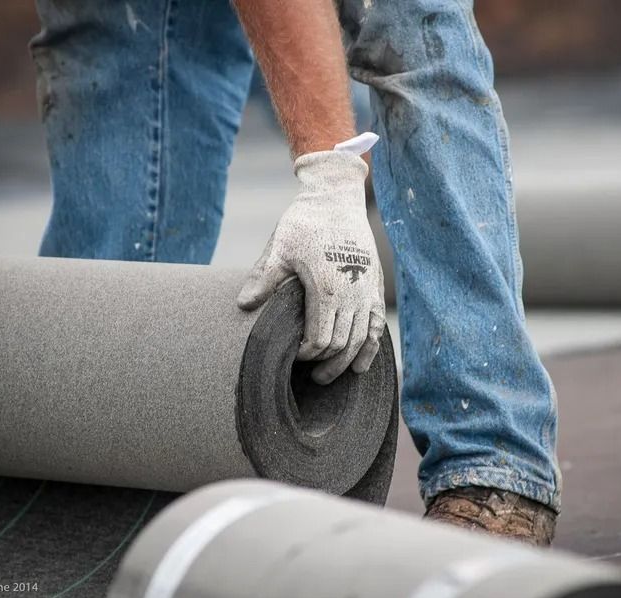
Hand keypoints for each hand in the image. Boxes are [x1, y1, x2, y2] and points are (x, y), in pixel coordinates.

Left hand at [237, 143, 385, 384]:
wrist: (337, 198)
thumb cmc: (304, 222)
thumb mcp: (279, 248)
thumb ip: (263, 278)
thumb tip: (243, 305)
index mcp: (326, 289)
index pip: (320, 339)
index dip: (306, 355)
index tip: (292, 356)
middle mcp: (351, 294)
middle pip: (341, 345)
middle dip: (325, 365)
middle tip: (308, 375)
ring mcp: (366, 292)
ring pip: (360, 340)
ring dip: (345, 362)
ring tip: (328, 376)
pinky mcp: (374, 286)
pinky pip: (377, 326)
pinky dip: (370, 348)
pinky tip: (360, 366)